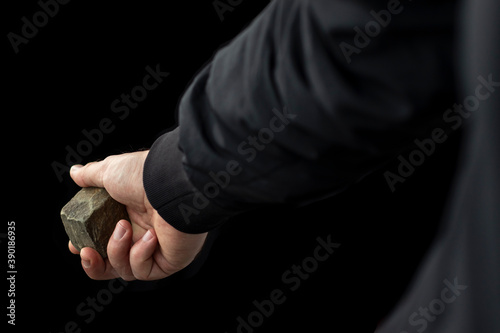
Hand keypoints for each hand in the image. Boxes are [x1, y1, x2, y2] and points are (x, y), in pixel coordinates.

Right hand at [68, 151, 207, 280]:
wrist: (171, 183)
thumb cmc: (144, 175)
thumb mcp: (110, 171)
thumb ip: (91, 176)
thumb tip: (75, 172)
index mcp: (131, 215)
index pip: (106, 241)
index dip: (88, 248)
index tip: (75, 245)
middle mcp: (144, 233)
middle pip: (113, 264)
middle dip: (94, 263)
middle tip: (85, 251)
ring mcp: (157, 249)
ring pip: (125, 270)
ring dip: (117, 250)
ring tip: (124, 228)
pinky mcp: (169, 261)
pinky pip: (144, 270)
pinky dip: (140, 255)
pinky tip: (149, 237)